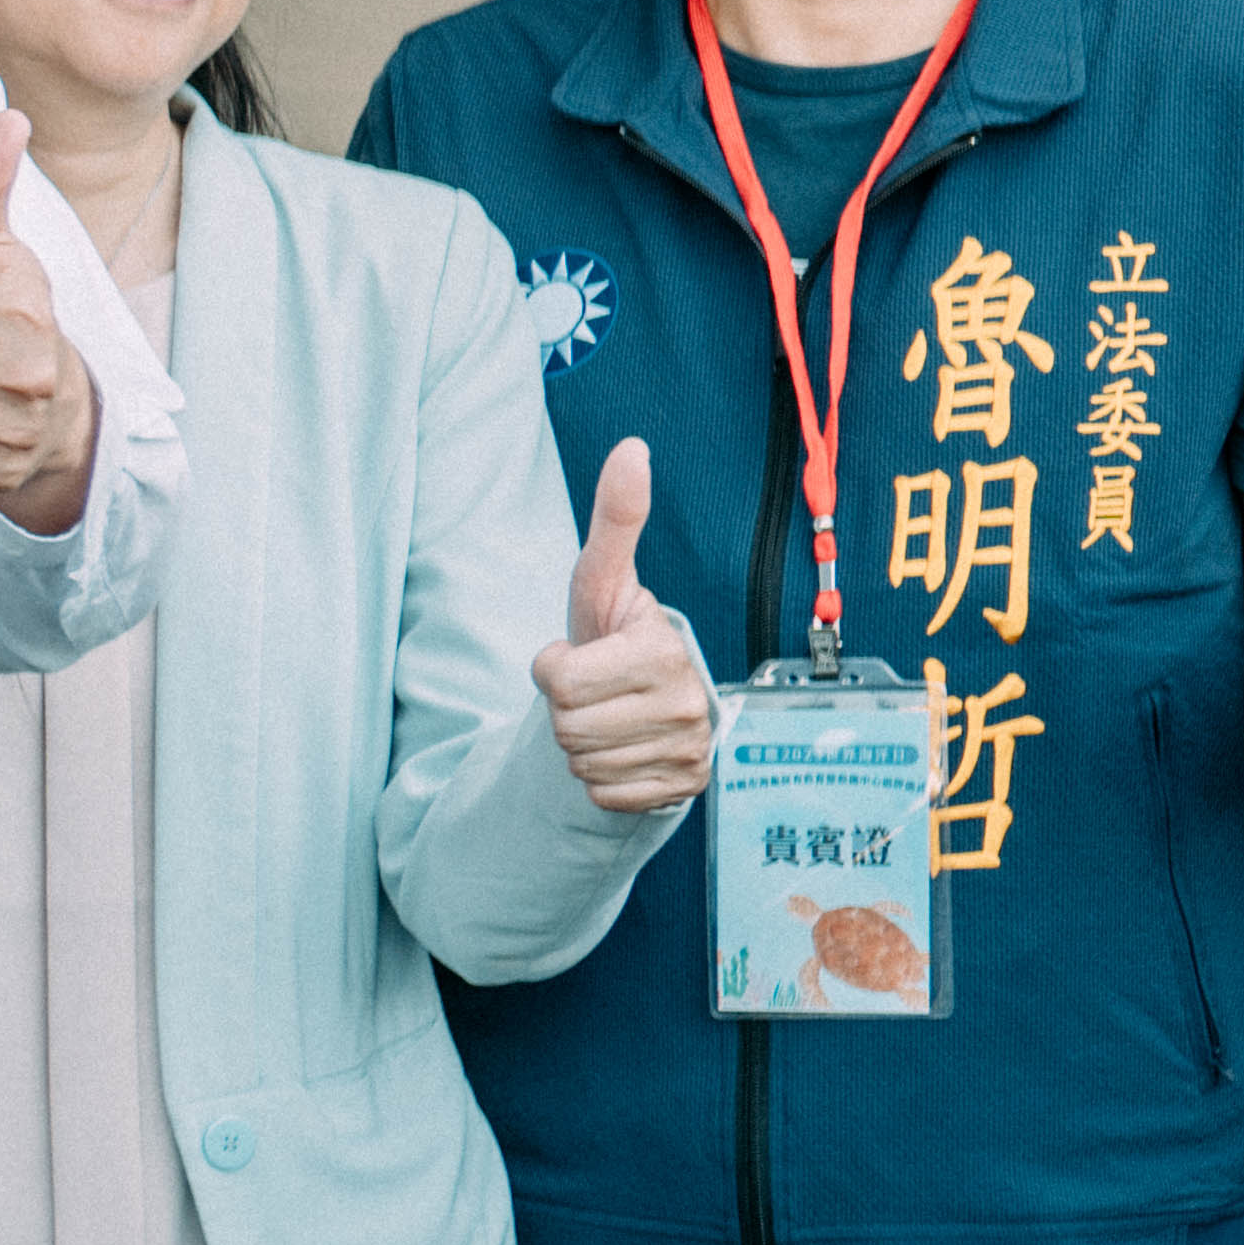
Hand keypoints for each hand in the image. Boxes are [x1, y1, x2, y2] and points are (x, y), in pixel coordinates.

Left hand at [533, 437, 715, 813]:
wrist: (649, 698)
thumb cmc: (616, 635)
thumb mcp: (603, 581)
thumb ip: (616, 518)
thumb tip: (632, 448)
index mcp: (663, 649)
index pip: (560, 681)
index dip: (552, 668)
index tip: (577, 655)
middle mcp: (688, 702)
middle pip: (567, 727)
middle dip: (565, 709)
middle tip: (594, 690)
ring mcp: (691, 751)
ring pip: (582, 765)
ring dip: (581, 744)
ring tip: (609, 716)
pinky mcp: (684, 789)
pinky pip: (605, 796)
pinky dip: (602, 779)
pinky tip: (623, 750)